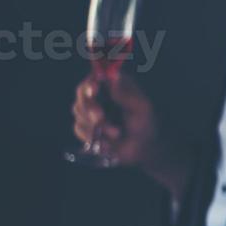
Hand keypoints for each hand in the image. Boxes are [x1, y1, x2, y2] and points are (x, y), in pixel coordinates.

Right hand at [71, 72, 188, 196]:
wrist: (143, 148)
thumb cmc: (146, 124)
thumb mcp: (142, 108)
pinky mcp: (86, 127)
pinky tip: (108, 143)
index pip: (95, 78)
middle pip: (81, 94)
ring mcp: (90, 111)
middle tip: (100, 117)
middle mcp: (100, 96)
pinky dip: (91, 136)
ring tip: (117, 133)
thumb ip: (127, 94)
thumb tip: (114, 77)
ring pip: (79, 112)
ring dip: (97, 125)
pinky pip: (79, 128)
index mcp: (114, 86)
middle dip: (89, 107)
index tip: (95, 90)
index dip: (91, 83)